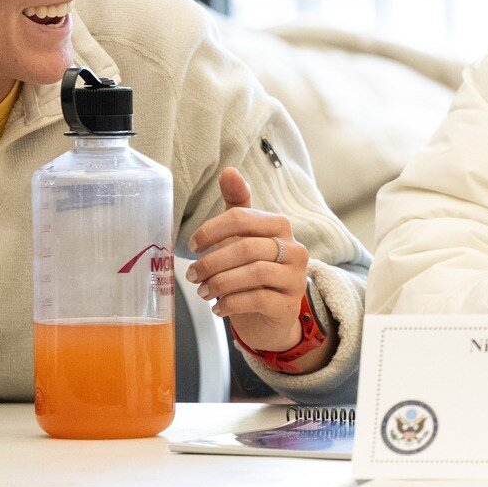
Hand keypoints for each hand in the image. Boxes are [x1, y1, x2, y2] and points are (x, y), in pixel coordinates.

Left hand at [188, 168, 329, 367]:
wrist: (271, 316)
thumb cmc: (253, 269)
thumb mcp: (244, 235)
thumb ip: (238, 203)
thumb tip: (229, 170)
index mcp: (279, 227)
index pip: (242, 218)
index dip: (212, 230)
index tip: (193, 246)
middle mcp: (294, 250)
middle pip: (247, 247)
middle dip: (212, 262)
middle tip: (192, 275)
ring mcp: (295, 278)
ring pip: (254, 273)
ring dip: (220, 283)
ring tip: (202, 291)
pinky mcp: (289, 304)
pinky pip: (258, 299)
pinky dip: (231, 303)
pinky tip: (218, 307)